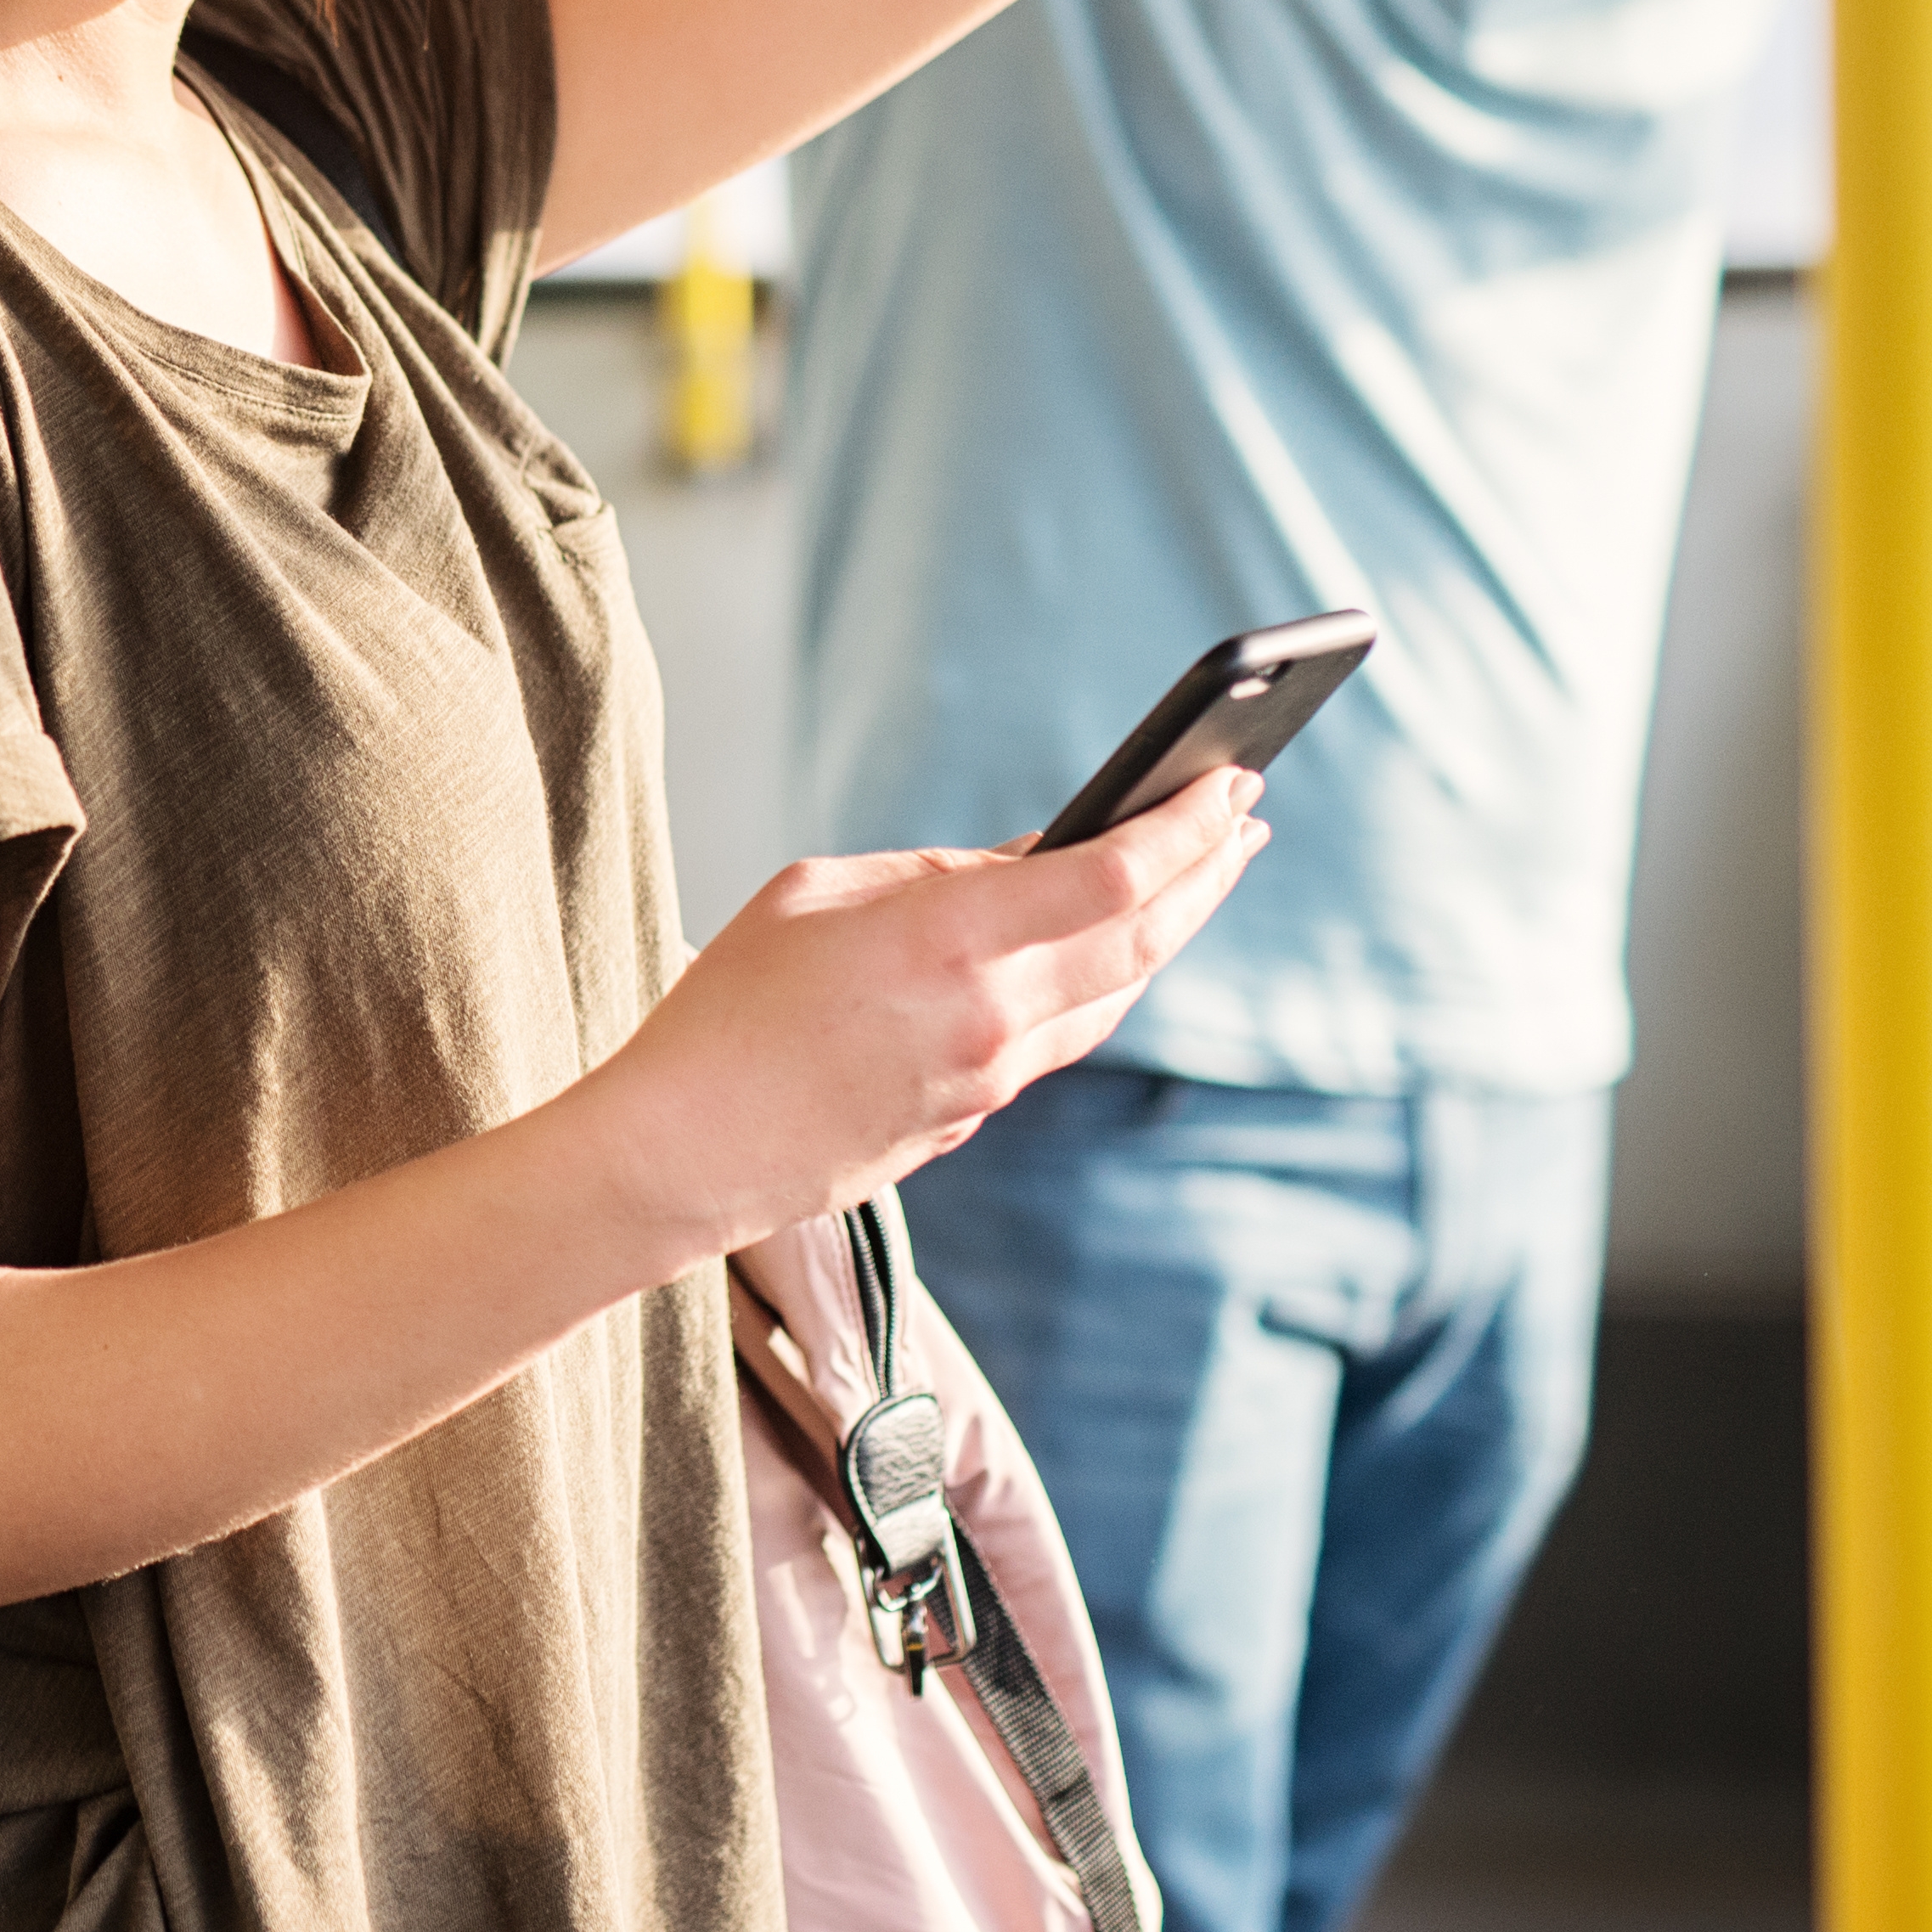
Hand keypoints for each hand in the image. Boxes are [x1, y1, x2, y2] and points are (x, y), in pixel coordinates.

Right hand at [559, 776, 1264, 1252]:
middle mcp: (992, 1016)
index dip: (1186, 827)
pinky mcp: (974, 1119)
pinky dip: (1107, 980)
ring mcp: (991, 1079)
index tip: (1230, 781)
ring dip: (1170, 930)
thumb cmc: (728, 1004)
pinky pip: (1066, 1037)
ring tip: (1200, 876)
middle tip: (1246, 818)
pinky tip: (1109, 947)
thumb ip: (937, 874)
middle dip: (1208, 872)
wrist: (685, 1150)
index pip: (1117, 877)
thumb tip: (1035, 861)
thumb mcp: (819, 894)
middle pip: (1145, 939)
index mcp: (948, 939)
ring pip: (1117, 995)